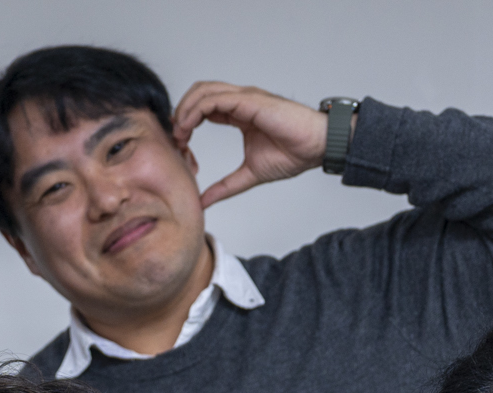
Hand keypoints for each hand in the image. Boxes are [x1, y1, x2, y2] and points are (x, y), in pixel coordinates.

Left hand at [172, 81, 330, 207]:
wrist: (316, 147)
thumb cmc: (293, 154)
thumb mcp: (249, 175)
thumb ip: (225, 187)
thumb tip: (203, 202)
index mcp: (239, 114)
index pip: (204, 107)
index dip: (187, 123)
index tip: (181, 146)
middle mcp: (239, 101)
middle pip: (199, 93)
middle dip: (181, 113)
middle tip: (176, 139)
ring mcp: (244, 98)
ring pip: (202, 91)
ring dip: (185, 111)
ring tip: (179, 134)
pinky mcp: (249, 100)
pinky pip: (213, 99)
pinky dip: (195, 111)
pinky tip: (188, 128)